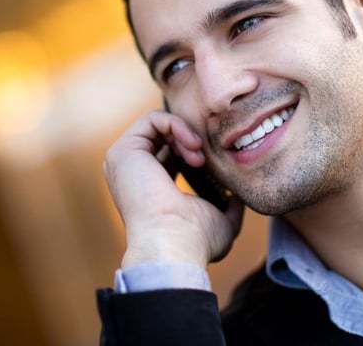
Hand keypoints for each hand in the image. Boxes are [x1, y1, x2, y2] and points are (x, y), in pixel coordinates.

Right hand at [103, 110, 243, 268]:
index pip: (170, 155)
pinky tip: (193, 145)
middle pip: (164, 137)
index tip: (209, 165)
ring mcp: (125, 161)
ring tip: (199, 154)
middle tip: (205, 159)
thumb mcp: (221, 223)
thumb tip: (238, 197)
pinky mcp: (124, 149)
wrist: (175, 243)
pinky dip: (177, 125)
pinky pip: (152, 119)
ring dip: (185, 133)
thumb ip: (229, 208)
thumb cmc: (195, 240)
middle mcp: (133, 173)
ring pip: (159, 125)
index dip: (193, 151)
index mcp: (150, 188)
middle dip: (190, 140)